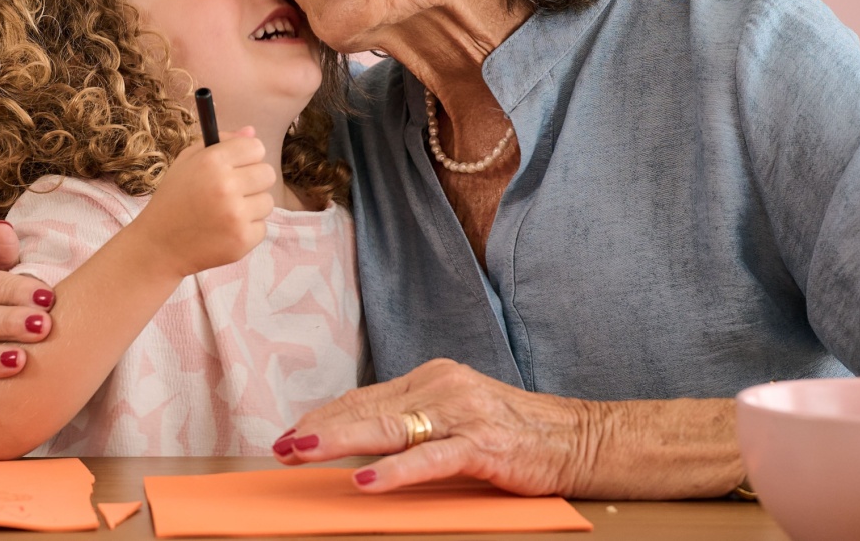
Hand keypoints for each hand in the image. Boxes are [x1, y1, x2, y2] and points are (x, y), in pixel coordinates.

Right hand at [135, 128, 274, 276]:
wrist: (159, 246)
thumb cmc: (173, 200)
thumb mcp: (187, 162)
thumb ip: (221, 143)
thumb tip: (252, 131)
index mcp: (212, 161)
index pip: (256, 147)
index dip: (247, 157)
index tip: (237, 167)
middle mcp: (225, 185)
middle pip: (268, 173)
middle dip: (253, 182)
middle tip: (232, 192)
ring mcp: (235, 214)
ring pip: (268, 202)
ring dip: (251, 207)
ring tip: (225, 213)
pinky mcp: (242, 239)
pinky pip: (262, 227)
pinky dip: (247, 230)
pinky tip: (225, 231)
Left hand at [273, 359, 593, 495]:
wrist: (578, 438)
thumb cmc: (517, 433)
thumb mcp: (459, 417)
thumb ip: (416, 424)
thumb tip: (363, 445)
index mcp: (434, 378)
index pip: (366, 397)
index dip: (325, 415)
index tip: (292, 431)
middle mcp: (443, 386)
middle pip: (366, 408)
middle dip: (319, 427)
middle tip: (282, 445)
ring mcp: (461, 413)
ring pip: (387, 427)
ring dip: (338, 440)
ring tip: (302, 451)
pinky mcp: (482, 445)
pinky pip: (428, 459)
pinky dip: (392, 471)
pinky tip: (364, 480)